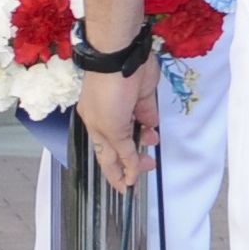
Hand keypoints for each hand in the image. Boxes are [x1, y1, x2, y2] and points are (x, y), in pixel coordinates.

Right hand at [77, 59, 159, 191]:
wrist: (120, 59)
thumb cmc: (108, 95)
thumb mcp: (112, 128)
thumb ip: (123, 151)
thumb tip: (130, 171)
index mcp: (95, 127)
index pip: (105, 158)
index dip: (116, 174)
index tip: (126, 190)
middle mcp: (109, 119)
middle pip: (123, 146)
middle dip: (134, 160)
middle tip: (148, 168)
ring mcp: (126, 107)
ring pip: (136, 131)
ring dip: (145, 140)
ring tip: (152, 142)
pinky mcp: (142, 96)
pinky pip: (147, 115)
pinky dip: (151, 123)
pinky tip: (153, 127)